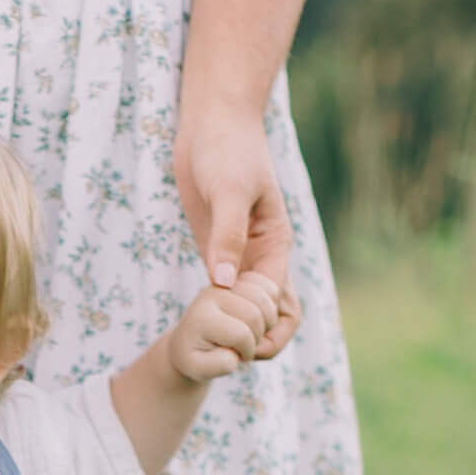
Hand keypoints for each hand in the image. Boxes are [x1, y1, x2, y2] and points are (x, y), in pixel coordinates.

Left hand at [168, 271, 287, 382]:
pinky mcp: (241, 277)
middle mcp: (214, 292)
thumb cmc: (196, 357)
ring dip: (268, 320)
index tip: (236, 357)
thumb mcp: (199, 369)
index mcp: (202, 315)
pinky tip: (258, 318)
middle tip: (245, 345)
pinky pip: (272, 287)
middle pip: (256, 314)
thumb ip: (218, 366)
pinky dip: (272, 305)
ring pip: (269, 297)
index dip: (247, 351)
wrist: (188, 339)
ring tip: (251, 332)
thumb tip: (234, 354)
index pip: (241, 334)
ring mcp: (228, 281)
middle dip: (259, 336)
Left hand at [174, 107, 300, 354]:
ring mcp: (238, 254)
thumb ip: (227, 236)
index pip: (276, 299)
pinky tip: (199, 322)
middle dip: (251, 333)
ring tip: (213, 343)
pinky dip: (214, 308)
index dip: (260, 324)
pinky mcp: (215, 249)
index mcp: (276, 244)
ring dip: (231, 324)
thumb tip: (224, 283)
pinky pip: (220, 289)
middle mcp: (261, 254)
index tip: (238, 339)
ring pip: (241, 304)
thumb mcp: (229, 191)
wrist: (212, 123)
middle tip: (226, 351)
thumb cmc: (228, 150)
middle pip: (264, 310)